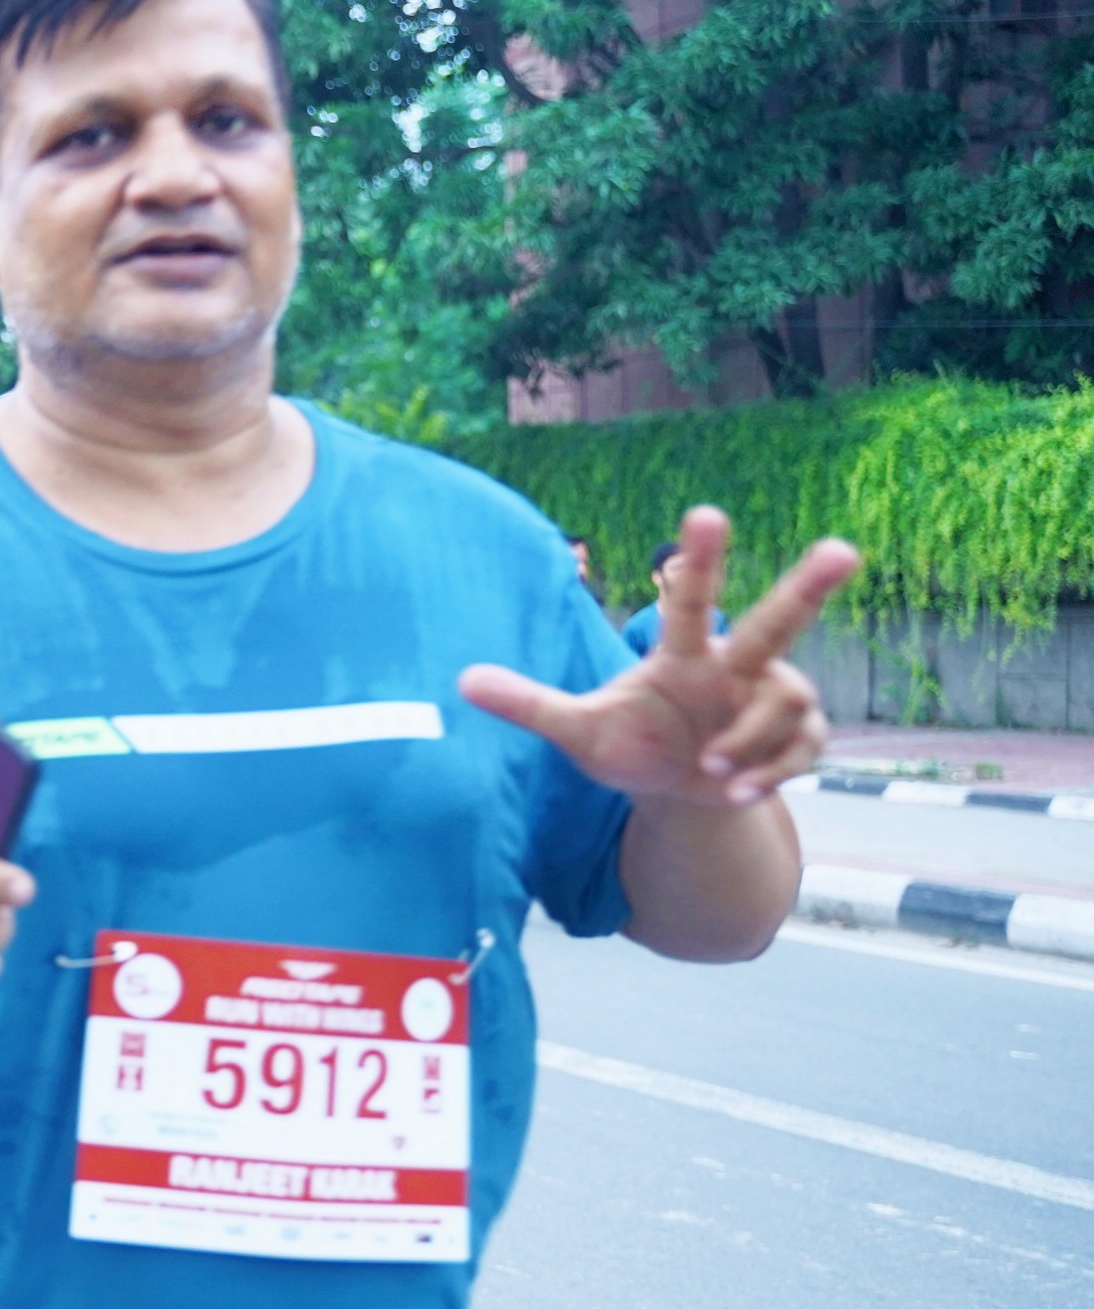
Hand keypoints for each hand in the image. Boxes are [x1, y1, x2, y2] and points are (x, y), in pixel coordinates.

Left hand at [460, 507, 859, 805]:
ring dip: (747, 742)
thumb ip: (529, 705)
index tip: (705, 513)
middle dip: (810, 586)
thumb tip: (463, 681)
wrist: (676, 795)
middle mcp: (736, 667)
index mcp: (684, 655)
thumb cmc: (629, 746)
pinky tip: (734, 792)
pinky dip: (767, 773)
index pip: (691, 600)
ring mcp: (773, 700)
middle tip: (844, 549)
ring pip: (782, 707)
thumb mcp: (578, 732)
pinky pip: (799, 749)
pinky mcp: (799, 738)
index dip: (700, 560)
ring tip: (708, 768)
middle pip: (779, 622)